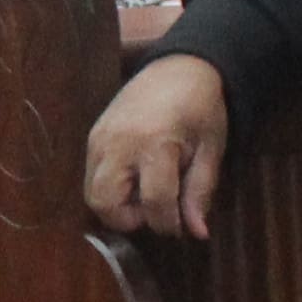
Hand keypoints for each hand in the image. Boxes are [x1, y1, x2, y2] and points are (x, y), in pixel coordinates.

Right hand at [87, 56, 230, 238]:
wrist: (178, 67)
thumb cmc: (201, 108)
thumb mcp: (210, 149)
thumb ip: (200, 191)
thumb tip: (197, 234)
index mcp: (155, 143)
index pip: (154, 202)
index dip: (168, 224)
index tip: (181, 226)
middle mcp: (118, 143)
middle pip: (105, 203)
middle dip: (131, 219)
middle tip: (155, 210)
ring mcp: (99, 139)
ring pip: (91, 195)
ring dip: (117, 207)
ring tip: (144, 194)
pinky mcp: (91, 137)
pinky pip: (91, 177)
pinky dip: (110, 189)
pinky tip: (134, 179)